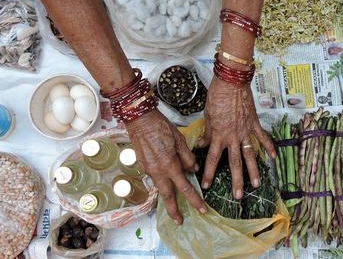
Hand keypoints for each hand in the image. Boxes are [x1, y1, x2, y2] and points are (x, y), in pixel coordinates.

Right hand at [125, 109, 206, 223]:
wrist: (140, 121)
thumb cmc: (161, 127)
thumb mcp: (180, 140)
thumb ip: (187, 157)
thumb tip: (193, 169)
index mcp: (170, 165)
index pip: (184, 187)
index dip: (194, 200)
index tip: (202, 209)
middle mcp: (158, 171)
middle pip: (167, 196)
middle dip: (174, 210)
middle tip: (180, 221)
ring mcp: (149, 169)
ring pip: (160, 187)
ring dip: (167, 197)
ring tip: (173, 205)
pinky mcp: (143, 165)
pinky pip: (155, 178)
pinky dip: (161, 183)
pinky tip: (165, 182)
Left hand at [197, 77, 276, 198]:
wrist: (231, 82)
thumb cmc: (216, 96)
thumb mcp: (207, 115)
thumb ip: (207, 132)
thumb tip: (201, 144)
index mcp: (218, 135)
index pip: (211, 158)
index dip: (208, 172)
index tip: (206, 185)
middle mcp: (232, 136)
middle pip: (234, 162)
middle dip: (236, 180)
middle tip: (238, 196)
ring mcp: (245, 131)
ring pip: (250, 155)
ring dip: (253, 170)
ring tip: (256, 184)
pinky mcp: (254, 124)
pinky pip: (263, 138)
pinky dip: (269, 147)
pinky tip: (273, 157)